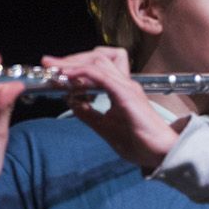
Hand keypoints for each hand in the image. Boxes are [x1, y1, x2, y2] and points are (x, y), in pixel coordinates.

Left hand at [45, 47, 182, 172]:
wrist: (160, 152)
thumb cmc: (139, 142)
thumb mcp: (105, 127)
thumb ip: (88, 113)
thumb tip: (71, 102)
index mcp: (121, 89)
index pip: (97, 66)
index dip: (75, 65)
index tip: (54, 71)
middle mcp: (125, 83)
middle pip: (96, 57)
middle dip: (70, 58)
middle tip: (48, 64)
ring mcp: (126, 86)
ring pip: (97, 60)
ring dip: (73, 62)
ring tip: (55, 69)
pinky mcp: (125, 93)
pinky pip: (99, 75)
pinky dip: (80, 73)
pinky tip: (67, 77)